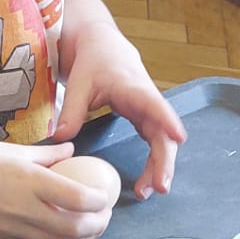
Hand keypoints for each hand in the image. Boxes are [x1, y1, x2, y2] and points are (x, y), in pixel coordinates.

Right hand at [0, 137, 115, 238]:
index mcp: (29, 181)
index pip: (80, 199)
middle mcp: (23, 209)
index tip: (107, 195)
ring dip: (80, 238)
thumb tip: (72, 153)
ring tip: (89, 227)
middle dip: (98, 225)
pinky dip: (55, 238)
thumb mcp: (11, 150)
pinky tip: (59, 228)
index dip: (101, 201)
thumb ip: (46, 156)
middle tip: (105, 216)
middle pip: (75, 228)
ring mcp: (11, 228)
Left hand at [54, 15, 184, 198]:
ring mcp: (149, 110)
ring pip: (162, 141)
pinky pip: (154, 142)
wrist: (101, 45)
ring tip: (148, 192)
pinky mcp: (144, 118)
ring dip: (159, 167)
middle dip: (164, 161)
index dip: (167, 121)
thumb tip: (61, 138)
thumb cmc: (93, 61)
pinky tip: (144, 183)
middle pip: (164, 133)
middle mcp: (148, 100)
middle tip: (159, 187)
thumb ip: (71, 110)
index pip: (155, 105)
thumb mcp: (79, 83)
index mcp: (134, 89)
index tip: (178, 138)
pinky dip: (152, 163)